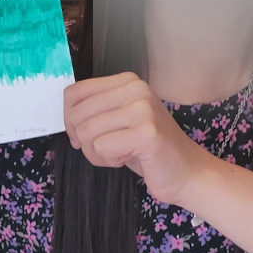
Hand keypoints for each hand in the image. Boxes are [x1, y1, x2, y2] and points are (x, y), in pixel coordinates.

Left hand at [64, 72, 210, 206]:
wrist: (186, 171)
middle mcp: (136, 89)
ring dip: (97, 154)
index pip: (74, 93)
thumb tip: (66, 114)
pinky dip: (109, 161)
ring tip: (120, 154)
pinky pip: (101, 148)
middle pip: (77, 115)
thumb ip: (95, 109)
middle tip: (106, 149)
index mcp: (127, 81)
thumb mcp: (119, 119)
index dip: (70, 120)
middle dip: (83, 141)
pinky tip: (130, 158)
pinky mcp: (147, 133)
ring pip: (87, 133)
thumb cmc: (147, 148)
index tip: (83, 136)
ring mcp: (143, 109)